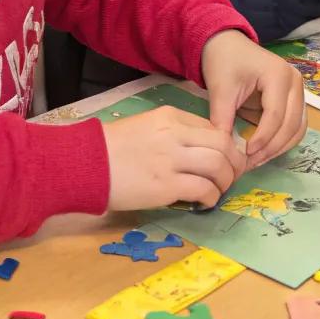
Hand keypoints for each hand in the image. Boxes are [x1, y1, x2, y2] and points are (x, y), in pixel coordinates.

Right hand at [103, 106, 245, 209]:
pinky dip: (211, 197)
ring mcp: (171, 159)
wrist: (84, 164)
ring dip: (226, 180)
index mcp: (169, 116)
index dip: (224, 145)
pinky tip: (206, 202)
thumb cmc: (110, 148)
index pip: (211, 127)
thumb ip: (172, 133)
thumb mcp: (144, 127)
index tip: (225, 159)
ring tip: (220, 190)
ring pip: (218, 165)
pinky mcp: (165, 185)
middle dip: (234, 161)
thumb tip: (197, 151)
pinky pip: (203, 189)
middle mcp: (174, 134)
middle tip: (233, 175)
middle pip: (222, 144)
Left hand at [201, 31, 305, 169]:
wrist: (227, 45)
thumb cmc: (224, 62)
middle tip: (250, 163)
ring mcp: (297, 91)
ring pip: (298, 129)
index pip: (276, 114)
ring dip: (280, 148)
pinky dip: (282, 141)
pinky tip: (264, 152)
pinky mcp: (294, 100)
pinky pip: (295, 126)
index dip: (262, 137)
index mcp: (278, 75)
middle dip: (272, 147)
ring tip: (256, 160)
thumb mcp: (220, 89)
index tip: (245, 153)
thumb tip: (225, 151)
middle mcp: (295, 82)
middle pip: (291, 124)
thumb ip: (222, 118)